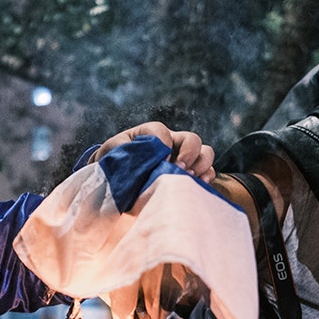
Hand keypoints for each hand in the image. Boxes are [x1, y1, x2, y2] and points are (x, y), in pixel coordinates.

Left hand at [91, 122, 214, 183]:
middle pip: (191, 139)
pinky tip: (197, 184)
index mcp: (149, 134)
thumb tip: (141, 155)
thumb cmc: (114, 168)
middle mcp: (170, 143)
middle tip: (178, 169)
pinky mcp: (188, 174)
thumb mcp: (111, 156)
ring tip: (188, 177)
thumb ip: (121, 150)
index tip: (159, 160)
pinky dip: (206, 177)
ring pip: (204, 153)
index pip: (159, 131)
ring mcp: (182, 158)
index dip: (162, 143)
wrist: (115, 187)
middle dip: (188, 154)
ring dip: (201, 164)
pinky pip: (207, 171)